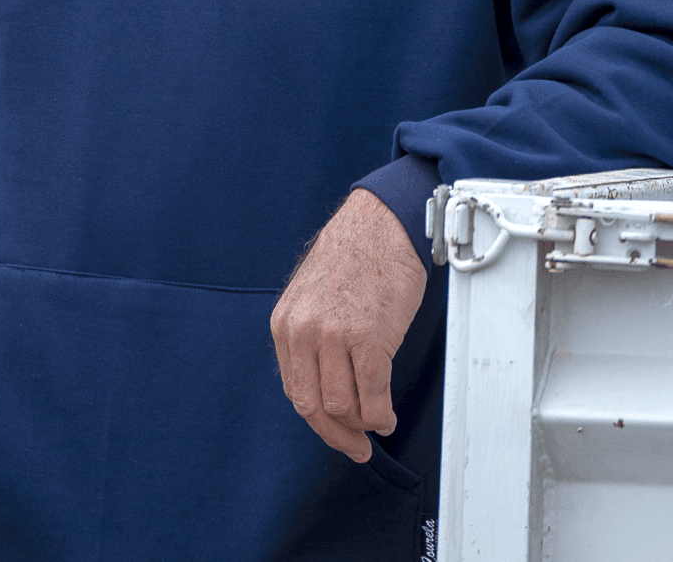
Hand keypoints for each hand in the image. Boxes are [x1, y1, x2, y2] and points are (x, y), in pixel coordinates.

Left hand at [270, 188, 428, 462]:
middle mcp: (303, 331)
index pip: (294, 390)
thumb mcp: (313, 297)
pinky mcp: (367, 338)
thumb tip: (325, 385)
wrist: (380, 225)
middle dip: (336, 434)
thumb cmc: (353, 257)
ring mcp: (333, 336)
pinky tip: (387, 416)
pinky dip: (380, 415)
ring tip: (377, 423)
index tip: (335, 433)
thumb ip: (311, 337)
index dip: (317, 421)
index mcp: (285, 323)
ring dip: (362, 424)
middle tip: (357, 447)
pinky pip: (371, 396)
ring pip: (341, 406)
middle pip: (312, 406)